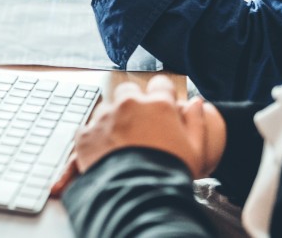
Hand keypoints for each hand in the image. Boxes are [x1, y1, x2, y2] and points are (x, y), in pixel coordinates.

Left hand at [52, 76, 226, 194]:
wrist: (138, 196)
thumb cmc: (171, 174)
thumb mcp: (195, 150)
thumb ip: (196, 121)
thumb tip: (196, 102)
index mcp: (158, 104)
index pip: (160, 84)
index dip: (162, 95)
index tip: (162, 105)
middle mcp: (129, 104)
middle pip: (128, 91)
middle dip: (133, 103)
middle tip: (138, 126)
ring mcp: (104, 117)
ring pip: (106, 109)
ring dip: (112, 121)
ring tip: (120, 145)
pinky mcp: (86, 134)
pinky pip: (89, 130)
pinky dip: (95, 139)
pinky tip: (105, 155)